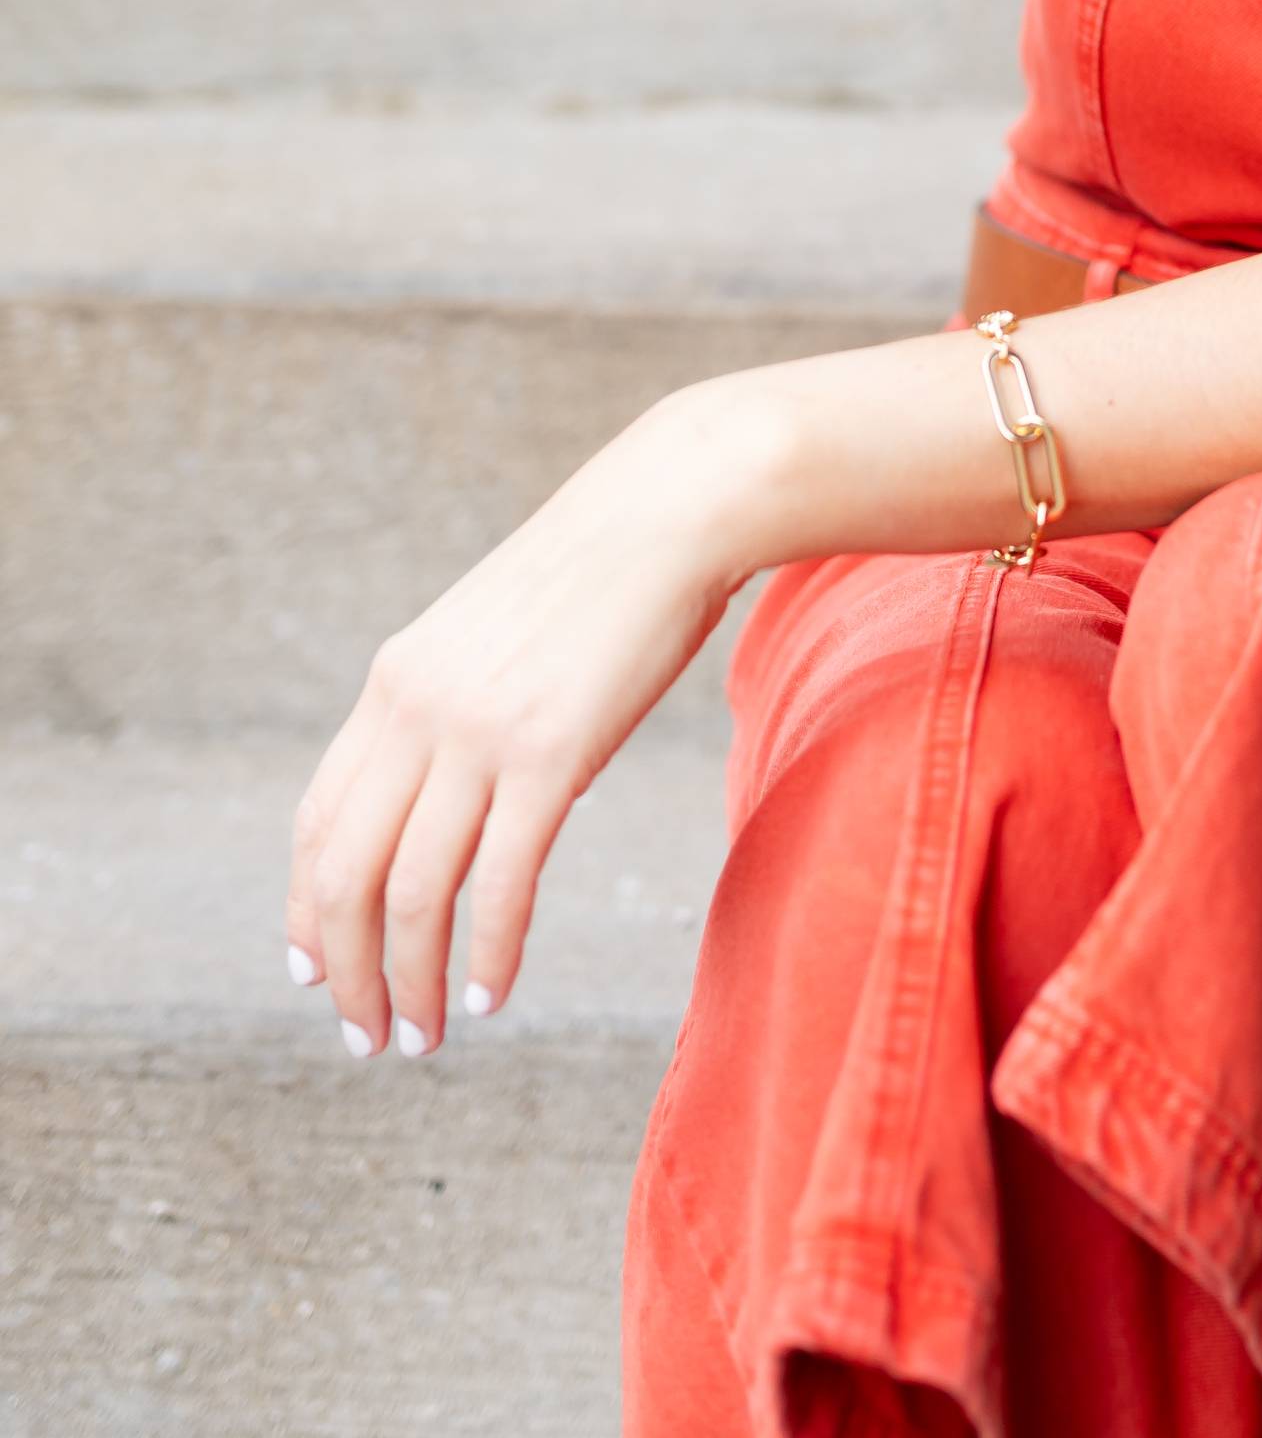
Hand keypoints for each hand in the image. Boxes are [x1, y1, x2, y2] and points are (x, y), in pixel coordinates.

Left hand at [284, 386, 747, 1057]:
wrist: (670, 509)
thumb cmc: (596, 576)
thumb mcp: (488, 638)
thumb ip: (453, 711)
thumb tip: (457, 802)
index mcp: (394, 681)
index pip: (317, 820)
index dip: (305, 909)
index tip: (310, 973)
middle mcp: (417, 709)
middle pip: (346, 873)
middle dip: (346, 972)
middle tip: (366, 1038)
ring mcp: (480, 731)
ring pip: (414, 892)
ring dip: (410, 981)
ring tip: (424, 1038)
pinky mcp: (552, 751)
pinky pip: (502, 879)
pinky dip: (488, 953)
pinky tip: (490, 995)